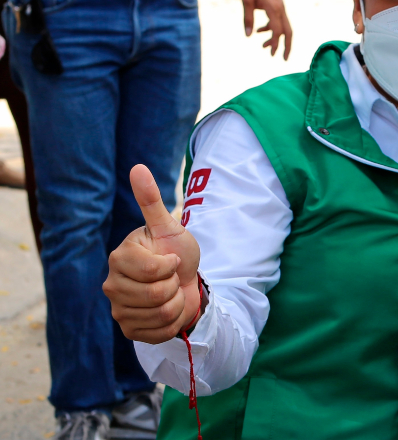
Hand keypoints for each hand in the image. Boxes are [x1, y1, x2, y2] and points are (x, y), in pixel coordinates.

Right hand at [103, 165, 201, 343]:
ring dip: (175, 302)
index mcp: (119, 258)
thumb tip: (138, 168)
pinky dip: (173, 321)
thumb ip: (152, 201)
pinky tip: (167, 309)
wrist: (184, 281)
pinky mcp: (129, 330)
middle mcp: (111, 284)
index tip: (170, 258)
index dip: (171, 264)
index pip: (154, 270)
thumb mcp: (169, 226)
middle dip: (174, 284)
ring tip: (170, 291)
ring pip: (160, 312)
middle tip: (170, 276)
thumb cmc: (175, 251)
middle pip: (157, 293)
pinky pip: (159, 331)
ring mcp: (118, 309)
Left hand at [242, 0, 292, 59]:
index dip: (275, 43)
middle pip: (288, 31)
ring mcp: (281, 7)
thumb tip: (248, 35)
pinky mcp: (278, 5)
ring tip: (264, 47)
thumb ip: (247, 18)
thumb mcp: (246, 0)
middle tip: (284, 58)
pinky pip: (279, 20)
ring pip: (285, 27)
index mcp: (273, 8)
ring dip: (278, 38)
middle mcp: (280, 9)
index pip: (277, 30)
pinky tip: (260, 31)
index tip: (271, 53)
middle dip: (287, 46)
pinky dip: (272, 28)